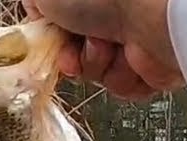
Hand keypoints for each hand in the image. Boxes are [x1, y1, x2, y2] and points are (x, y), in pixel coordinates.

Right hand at [23, 0, 182, 99]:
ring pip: (98, 73)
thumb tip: (37, 15)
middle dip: (73, 57)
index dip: (52, 40)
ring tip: (112, 45)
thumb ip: (33, 4)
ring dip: (98, 65)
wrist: (153, 14)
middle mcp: (111, 13)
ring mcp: (131, 40)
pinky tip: (131, 58)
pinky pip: (123, 87)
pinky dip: (123, 78)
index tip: (50, 42)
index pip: (59, 26)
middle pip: (76, 54)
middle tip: (79, 46)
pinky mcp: (150, 65)